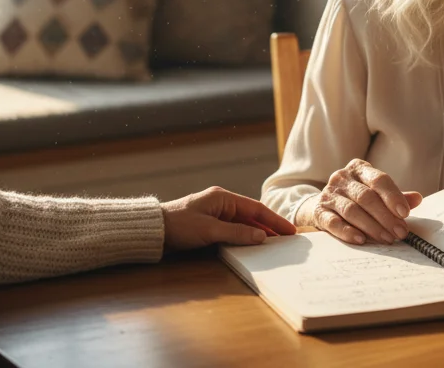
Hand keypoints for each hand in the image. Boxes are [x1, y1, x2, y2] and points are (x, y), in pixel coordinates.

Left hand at [161, 186, 295, 251]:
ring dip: (258, 233)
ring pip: (243, 223)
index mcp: (223, 198)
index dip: (274, 220)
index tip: (289, 230)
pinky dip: (244, 236)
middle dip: (269, 227)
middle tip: (287, 239)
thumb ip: (236, 232)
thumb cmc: (179, 226)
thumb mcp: (209, 230)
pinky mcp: (209, 225)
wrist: (154, 231)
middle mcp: (221, 203)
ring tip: (274, 244)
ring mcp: (215, 214)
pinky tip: (252, 245)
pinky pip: (233, 229)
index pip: (255, 208)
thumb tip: (261, 236)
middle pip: (252, 215)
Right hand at [302, 159, 422, 244]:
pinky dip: (347, 231)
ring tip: (386, 239)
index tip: (405, 213)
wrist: (321, 205)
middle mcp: (342, 178)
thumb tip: (417, 199)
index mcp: (359, 169)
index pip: (379, 180)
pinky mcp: (319, 211)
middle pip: (366, 197)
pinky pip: (333, 222)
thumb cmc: (356, 199)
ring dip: (371, 226)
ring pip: (352, 210)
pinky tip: (361, 240)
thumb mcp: (376, 193)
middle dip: (385, 217)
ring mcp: (329, 194)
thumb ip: (395, 197)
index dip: (393, 196)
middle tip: (400, 233)